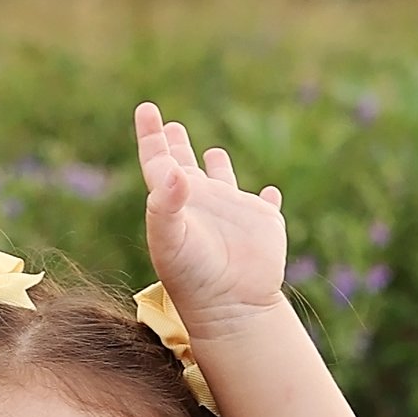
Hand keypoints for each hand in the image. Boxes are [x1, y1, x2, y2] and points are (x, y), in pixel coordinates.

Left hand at [133, 102, 285, 331]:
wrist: (229, 307)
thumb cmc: (193, 276)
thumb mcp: (171, 240)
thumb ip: (166, 205)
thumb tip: (175, 172)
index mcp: (175, 202)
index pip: (158, 161)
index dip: (151, 135)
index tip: (146, 109)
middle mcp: (202, 203)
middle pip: (184, 166)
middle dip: (176, 144)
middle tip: (171, 124)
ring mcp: (232, 213)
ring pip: (223, 181)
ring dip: (218, 165)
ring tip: (214, 150)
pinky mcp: (262, 224)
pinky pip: (266, 205)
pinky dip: (269, 198)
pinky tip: (270, 192)